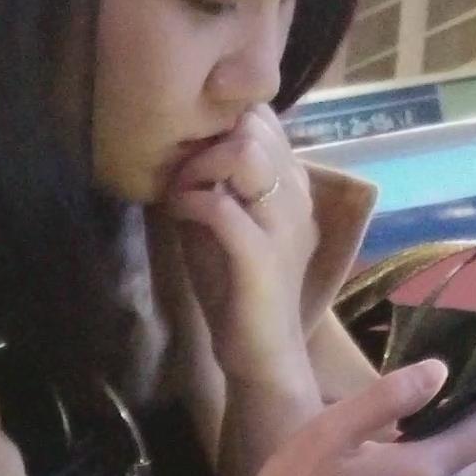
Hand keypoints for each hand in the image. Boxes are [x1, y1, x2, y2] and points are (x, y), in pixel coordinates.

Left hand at [159, 106, 319, 399]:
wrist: (261, 355)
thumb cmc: (238, 292)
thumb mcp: (223, 226)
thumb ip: (214, 185)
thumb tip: (181, 148)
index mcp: (293, 187)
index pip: (264, 120)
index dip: (222, 125)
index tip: (194, 156)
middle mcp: (296, 197)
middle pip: (256, 125)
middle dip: (208, 141)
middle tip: (184, 175)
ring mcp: (284, 224)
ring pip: (246, 152)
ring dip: (200, 165)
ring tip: (183, 191)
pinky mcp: (261, 255)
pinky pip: (221, 204)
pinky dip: (191, 200)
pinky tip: (179, 214)